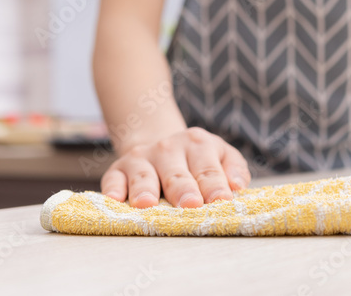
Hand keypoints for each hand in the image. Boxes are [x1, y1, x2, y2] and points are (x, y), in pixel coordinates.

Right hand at [101, 127, 250, 207]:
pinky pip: (113, 179)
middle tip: (190, 205)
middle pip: (177, 174)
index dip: (214, 186)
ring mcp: (141, 158)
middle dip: (183, 190)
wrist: (158, 145)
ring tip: (147, 204)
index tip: (221, 200)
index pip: (208, 169)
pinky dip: (113, 189)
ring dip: (145, 189)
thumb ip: (233, 169)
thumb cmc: (196, 160)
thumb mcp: (220, 155)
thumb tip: (237, 187)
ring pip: (143, 176)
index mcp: (198, 144)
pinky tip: (115, 199)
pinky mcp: (118, 170)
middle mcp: (168, 149)